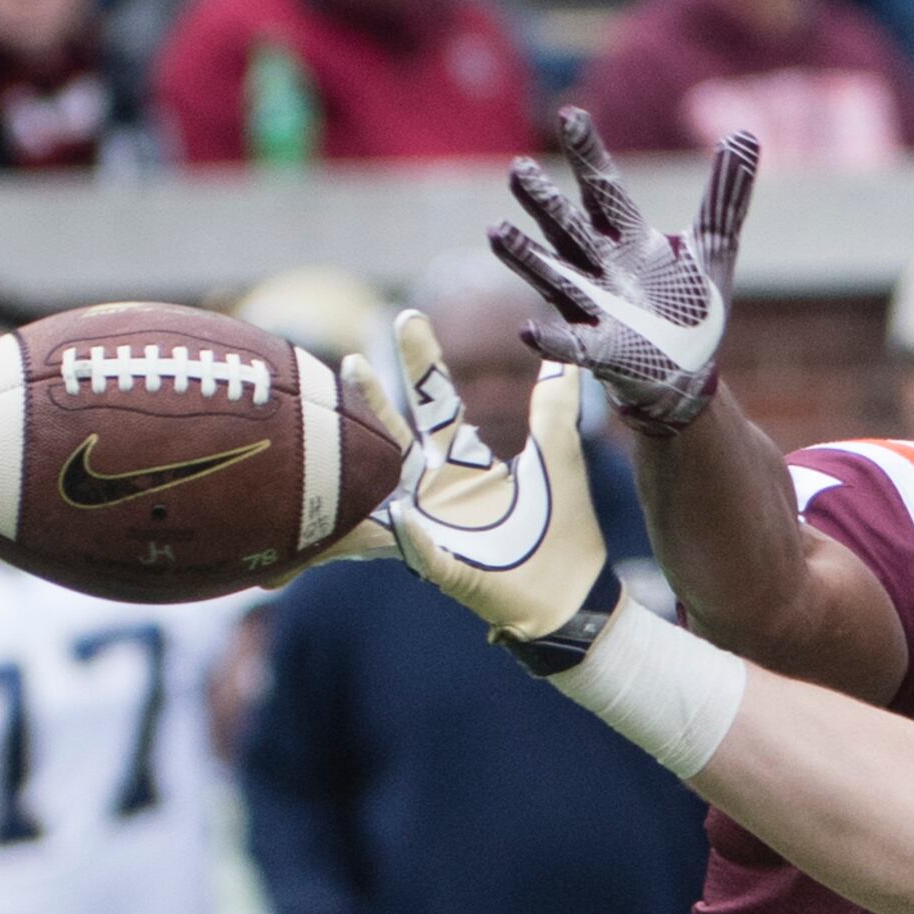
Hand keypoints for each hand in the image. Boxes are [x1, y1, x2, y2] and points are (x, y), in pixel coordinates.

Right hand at [348, 310, 615, 647]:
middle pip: (398, 433)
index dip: (423, 361)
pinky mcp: (444, 567)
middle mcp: (436, 488)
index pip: (435, 401)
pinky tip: (403, 517)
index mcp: (462, 461)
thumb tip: (564, 355)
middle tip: (354, 360)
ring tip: (341, 428)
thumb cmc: (563, 529)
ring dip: (366, 464)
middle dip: (374, 399)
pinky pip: (420, 550)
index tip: (407, 316)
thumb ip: (555, 407)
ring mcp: (432, 527)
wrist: (573, 597)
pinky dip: (411, 535)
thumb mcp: (557, 459)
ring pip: (386, 490)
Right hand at [492, 110, 755, 435]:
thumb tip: (747, 135)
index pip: (602, 186)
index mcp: (626, 235)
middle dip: (544, 201)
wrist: (684, 372)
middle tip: (519, 169)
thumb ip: (726, 195)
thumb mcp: (714, 246)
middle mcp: (600, 264)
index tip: (570, 114)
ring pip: (553, 274)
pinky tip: (527, 329)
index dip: (587, 153)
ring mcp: (592, 307)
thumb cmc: (688, 305)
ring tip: (497, 230)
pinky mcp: (597, 349)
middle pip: (567, 225)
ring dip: (525, 256)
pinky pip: (569, 342)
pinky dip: (550, 337)